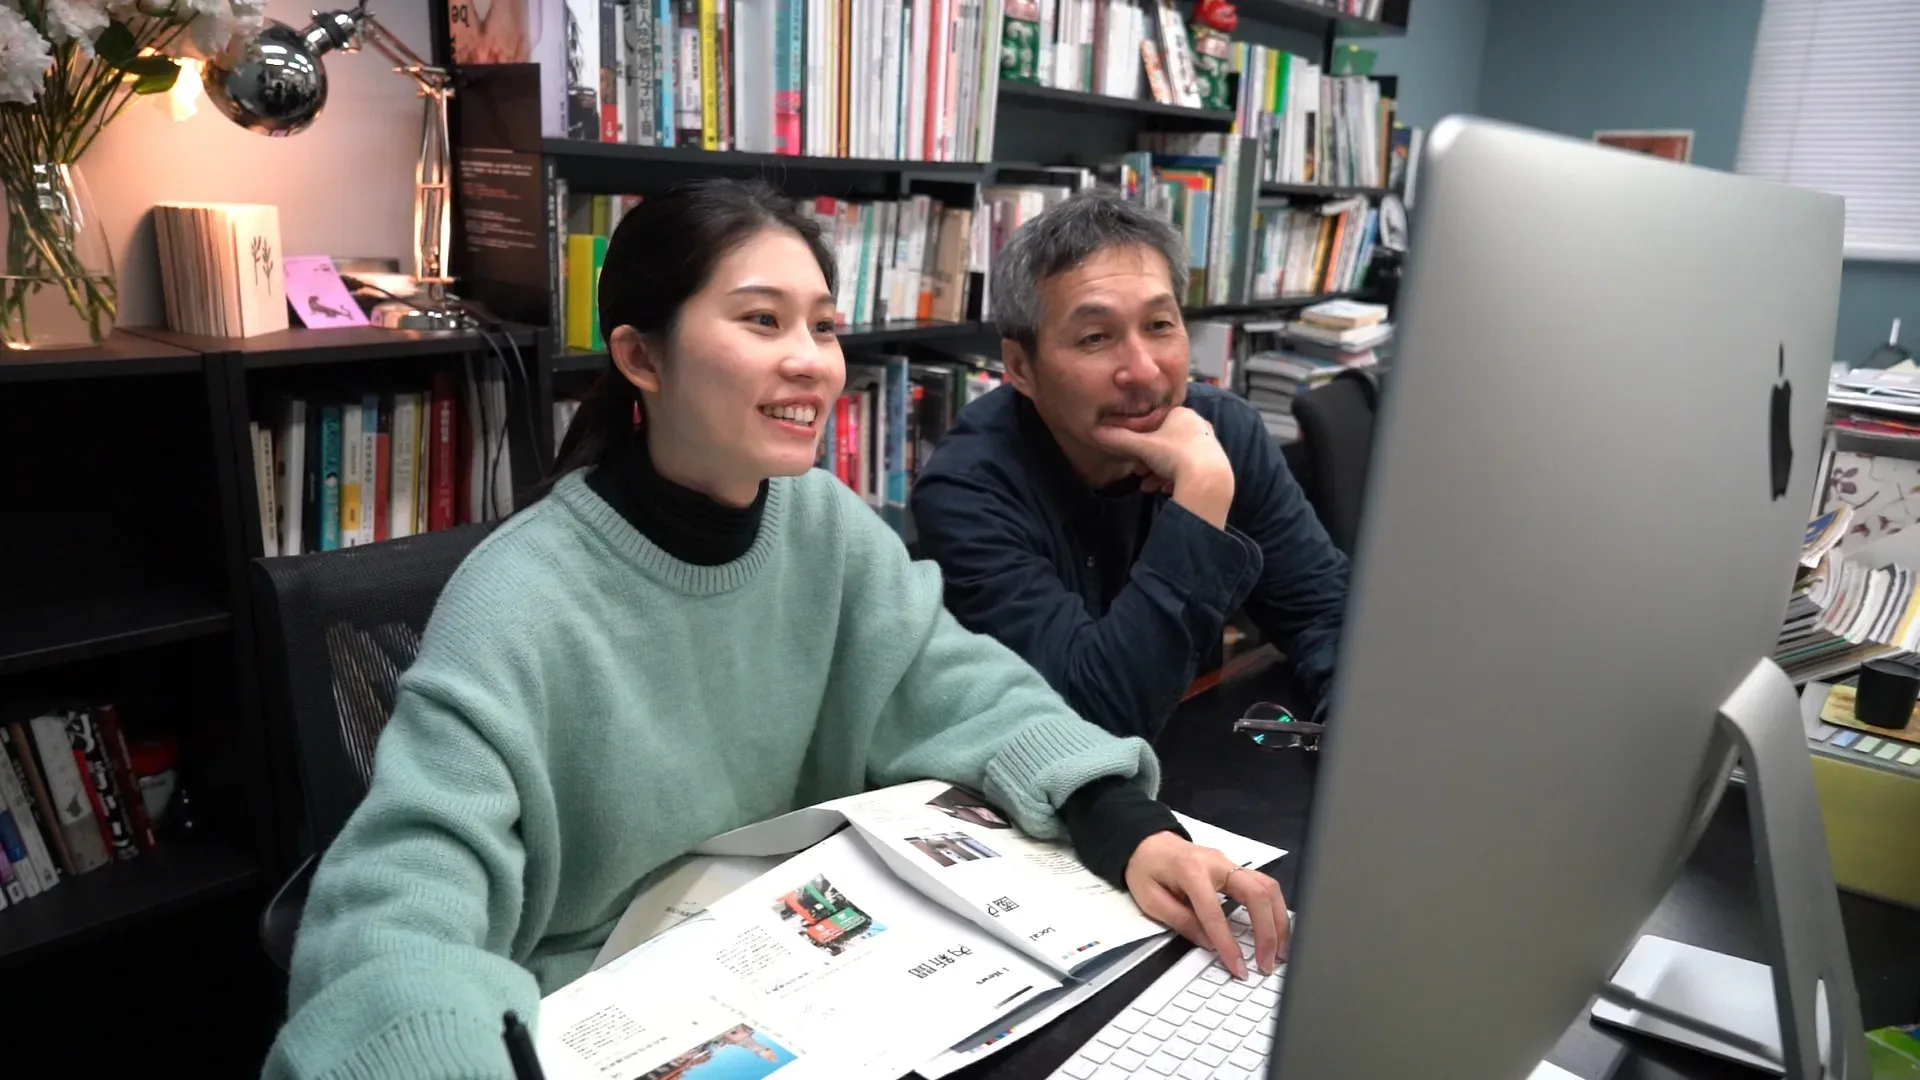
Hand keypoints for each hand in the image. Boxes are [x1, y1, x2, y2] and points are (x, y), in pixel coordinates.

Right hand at [1087, 406, 1234, 527]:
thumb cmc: (1175, 455)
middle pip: (1166, 442)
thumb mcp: (1142, 446)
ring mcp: (1209, 445)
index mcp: (1182, 413)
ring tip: (1150, 487)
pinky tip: (1167, 490)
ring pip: (1177, 457)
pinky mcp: (1215, 463)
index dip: (1141, 439)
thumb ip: (1119, 439)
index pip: (1157, 422)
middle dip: (1149, 460)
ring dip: (1160, 472)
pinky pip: (1190, 468)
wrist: (1208, 479)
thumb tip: (1095, 431)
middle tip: (1139, 473)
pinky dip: (1176, 478)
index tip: (1133, 455)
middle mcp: (1199, 425)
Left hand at [1123, 831, 1288, 978]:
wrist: (1148, 844)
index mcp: (1191, 871)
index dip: (1228, 944)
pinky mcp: (1236, 869)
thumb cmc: (1147, 869)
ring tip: (1279, 950)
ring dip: (1278, 921)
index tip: (1238, 967)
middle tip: (1267, 961)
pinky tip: (1275, 930)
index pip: (1215, 913)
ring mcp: (1230, 864)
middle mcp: (1217, 864)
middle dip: (1267, 931)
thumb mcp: (1151, 901)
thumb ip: (1182, 922)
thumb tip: (1210, 944)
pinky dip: (1274, 910)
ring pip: (1268, 887)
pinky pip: (1264, 886)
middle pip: (1256, 894)